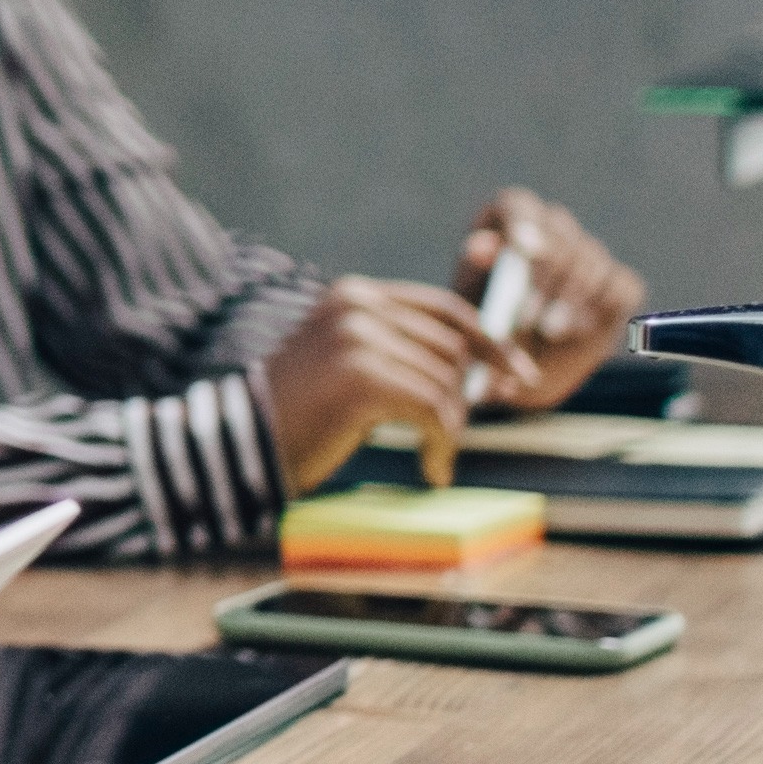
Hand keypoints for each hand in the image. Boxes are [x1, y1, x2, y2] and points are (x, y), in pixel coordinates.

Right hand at [253, 279, 524, 497]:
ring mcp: (358, 337)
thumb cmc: (302, 417)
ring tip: (430, 456)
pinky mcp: (362, 376)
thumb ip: (402, 352)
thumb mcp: (352, 367)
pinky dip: (442, 445)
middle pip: (453, 349)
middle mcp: (357, 306)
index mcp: (355, 295)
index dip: (490, 342)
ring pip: (447, 382)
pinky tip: (429, 468)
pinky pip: (434, 410)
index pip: (445, 309)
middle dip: (464, 400)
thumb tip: (483, 367)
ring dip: (450, 429)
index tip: (519, 375)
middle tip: (448, 441)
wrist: (242, 447)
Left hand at [455, 190, 643, 411]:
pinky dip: (602, 310)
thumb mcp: (468, 300)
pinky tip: (578, 332)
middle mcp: (553, 227)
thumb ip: (474, 272)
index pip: (519, 206)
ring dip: (570, 301)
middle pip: (559, 239)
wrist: (518, 360)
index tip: (526, 252)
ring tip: (548, 333)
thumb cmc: (483, 321)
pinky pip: (621, 288)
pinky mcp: (619, 282)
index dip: (524, 224)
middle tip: (528, 319)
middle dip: (544, 282)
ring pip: (592, 264)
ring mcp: (591, 252)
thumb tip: (481, 245)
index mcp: (510, 218)